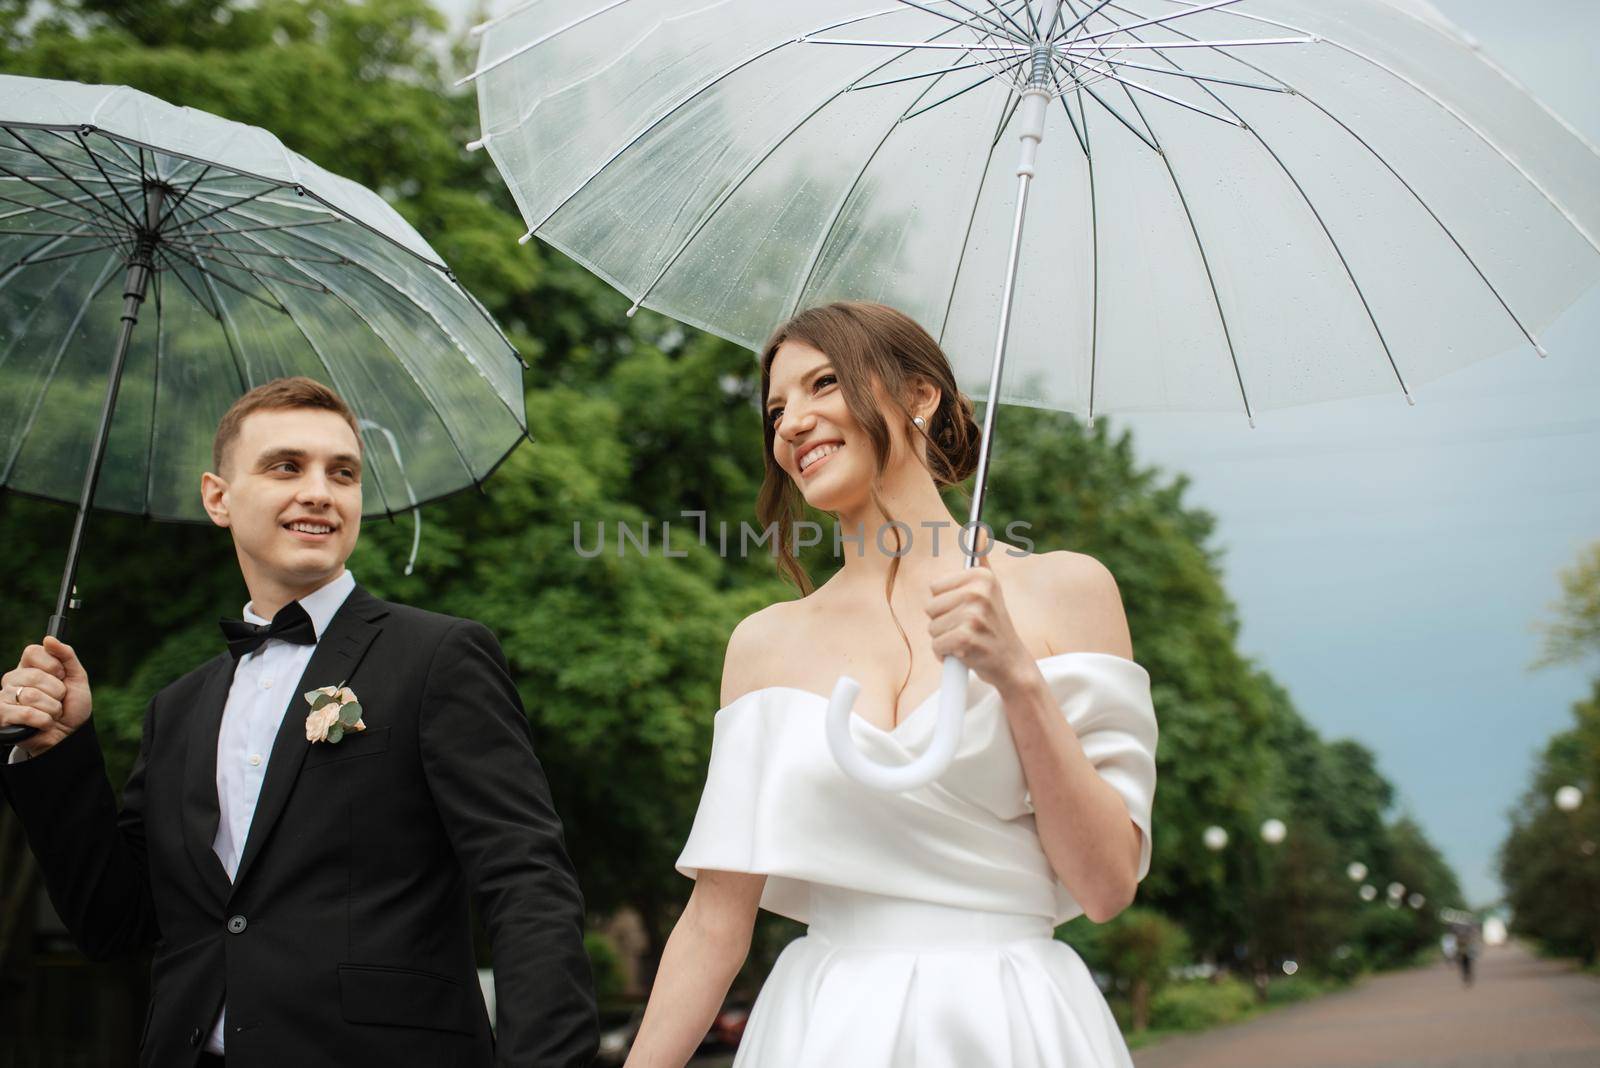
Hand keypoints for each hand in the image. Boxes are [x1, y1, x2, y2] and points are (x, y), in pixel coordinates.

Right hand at [1, 637, 92, 756]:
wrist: (69, 736)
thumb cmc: (71, 707)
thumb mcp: (77, 678)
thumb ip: (67, 656)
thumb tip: (49, 638)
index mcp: (29, 667)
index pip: (32, 651)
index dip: (52, 665)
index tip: (61, 677)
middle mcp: (13, 679)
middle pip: (34, 675)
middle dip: (57, 691)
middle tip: (59, 700)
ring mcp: (5, 698)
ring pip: (31, 696)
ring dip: (52, 708)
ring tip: (53, 714)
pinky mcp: (2, 717)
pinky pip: (25, 713)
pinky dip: (44, 720)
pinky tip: (44, 724)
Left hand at [925, 532, 1033, 696]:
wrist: (1012, 663)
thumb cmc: (995, 625)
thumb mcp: (991, 589)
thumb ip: (981, 560)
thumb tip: (978, 530)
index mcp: (982, 576)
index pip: (935, 588)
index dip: (946, 604)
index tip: (966, 610)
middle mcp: (979, 592)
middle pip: (930, 608)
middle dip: (944, 623)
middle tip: (967, 628)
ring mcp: (973, 615)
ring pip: (932, 628)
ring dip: (945, 639)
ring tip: (967, 641)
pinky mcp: (967, 639)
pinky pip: (937, 645)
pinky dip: (946, 654)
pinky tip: (965, 654)